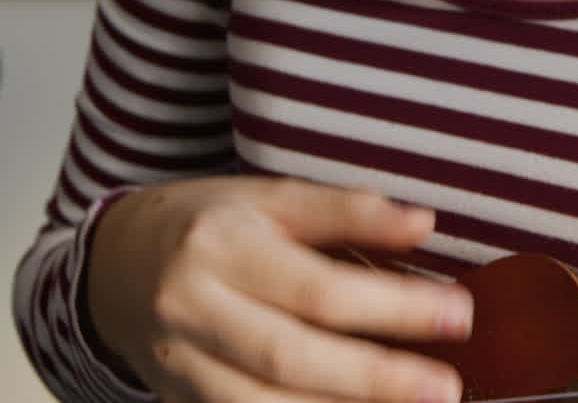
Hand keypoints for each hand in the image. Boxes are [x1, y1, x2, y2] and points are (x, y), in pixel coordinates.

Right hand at [86, 176, 472, 402]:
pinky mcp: (179, 401)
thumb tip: (423, 222)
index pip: (318, 286)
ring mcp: (179, 365)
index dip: (392, 306)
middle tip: (446, 386)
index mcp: (221, 247)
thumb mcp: (273, 197)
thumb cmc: (212, 224)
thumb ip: (347, 211)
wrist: (117, 265)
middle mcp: (192, 309)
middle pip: (290, 355)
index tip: (457, 313)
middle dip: (376, 377)